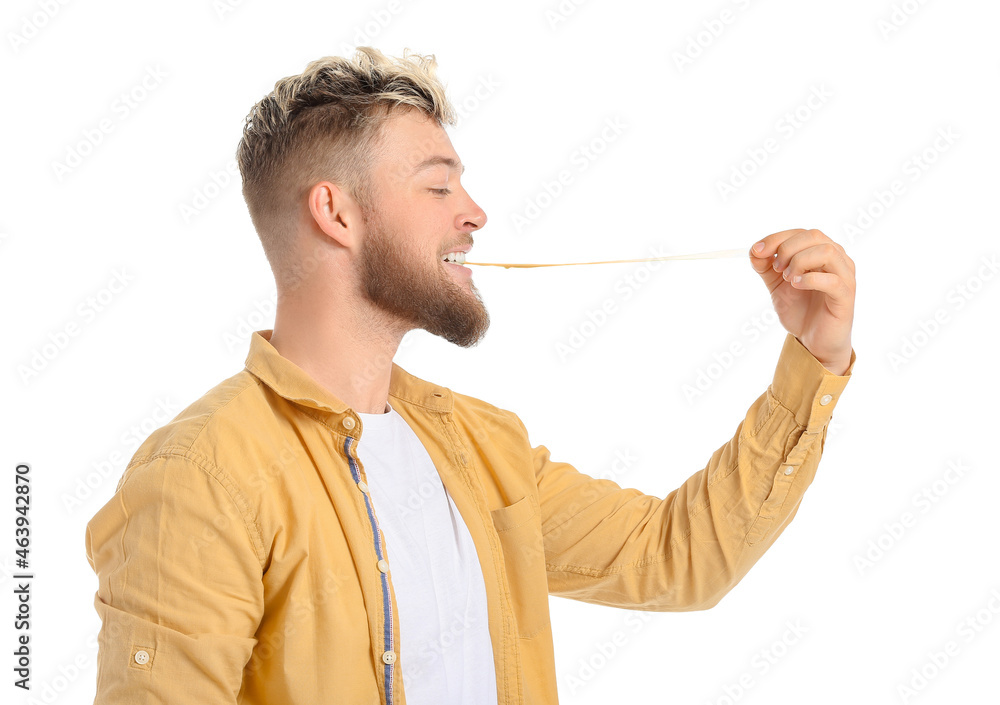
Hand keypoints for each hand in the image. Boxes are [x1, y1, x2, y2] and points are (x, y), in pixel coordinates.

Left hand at [749, 228, 855, 374]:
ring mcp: (845, 276)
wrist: (812, 341)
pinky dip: (811, 279)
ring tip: (788, 279)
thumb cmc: (799, 309)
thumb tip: (754, 250)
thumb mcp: (776, 285)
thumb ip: (766, 267)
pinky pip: (833, 280)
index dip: (776, 238)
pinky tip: (797, 285)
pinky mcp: (846, 296)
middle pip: (814, 236)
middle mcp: (837, 259)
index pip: (800, 233)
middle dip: (787, 249)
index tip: (756, 251)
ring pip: (827, 252)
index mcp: (820, 252)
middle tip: (776, 269)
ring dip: (800, 261)